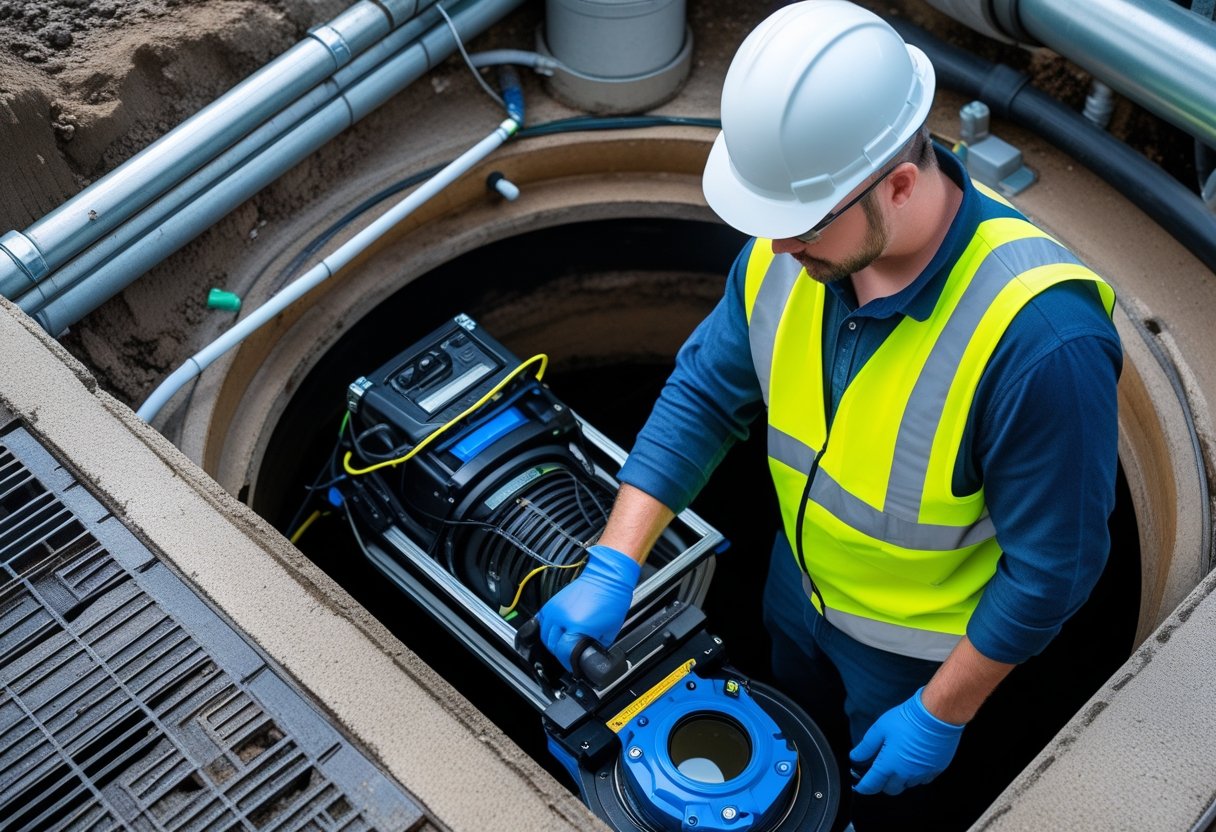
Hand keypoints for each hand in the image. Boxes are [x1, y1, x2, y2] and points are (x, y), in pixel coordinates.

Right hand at [536, 544, 639, 670]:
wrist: (608, 577)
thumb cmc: (612, 600)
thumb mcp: (609, 631)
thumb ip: (597, 645)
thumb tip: (591, 654)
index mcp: (578, 626)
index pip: (564, 652)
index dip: (569, 663)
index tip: (573, 666)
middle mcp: (563, 617)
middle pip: (552, 645)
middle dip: (560, 654)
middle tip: (570, 656)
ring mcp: (555, 608)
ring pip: (544, 633)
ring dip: (552, 642)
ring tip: (562, 644)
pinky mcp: (553, 602)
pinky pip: (542, 620)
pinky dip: (547, 629)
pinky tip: (554, 632)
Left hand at [849, 687, 964, 795]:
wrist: (936, 715)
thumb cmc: (908, 720)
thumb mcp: (880, 729)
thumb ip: (866, 747)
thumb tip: (855, 757)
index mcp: (889, 765)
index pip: (872, 785)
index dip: (864, 787)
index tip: (860, 787)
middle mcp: (906, 774)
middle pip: (891, 790)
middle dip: (883, 784)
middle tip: (880, 771)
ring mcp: (922, 774)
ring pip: (907, 785)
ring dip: (900, 779)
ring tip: (899, 761)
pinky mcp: (936, 770)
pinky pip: (923, 780)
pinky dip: (916, 775)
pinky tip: (914, 760)